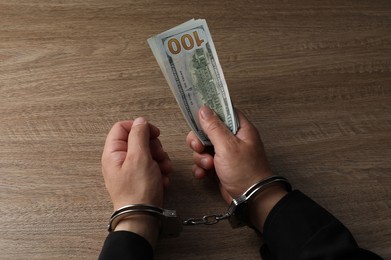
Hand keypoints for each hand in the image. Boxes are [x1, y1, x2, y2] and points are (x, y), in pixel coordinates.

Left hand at [102, 117, 171, 246]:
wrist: (142, 217)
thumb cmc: (138, 191)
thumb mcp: (139, 157)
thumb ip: (139, 135)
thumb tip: (140, 121)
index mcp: (113, 152)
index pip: (122, 127)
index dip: (139, 127)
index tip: (153, 133)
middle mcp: (119, 160)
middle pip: (138, 139)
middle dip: (154, 146)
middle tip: (159, 155)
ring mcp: (130, 169)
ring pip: (148, 152)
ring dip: (160, 159)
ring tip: (163, 170)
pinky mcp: (140, 178)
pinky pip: (152, 166)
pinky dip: (160, 170)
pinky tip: (163, 178)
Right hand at [186, 106, 286, 230]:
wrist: (251, 199)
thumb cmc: (245, 172)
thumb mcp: (228, 146)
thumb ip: (214, 127)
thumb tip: (203, 109)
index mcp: (240, 129)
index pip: (223, 111)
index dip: (209, 111)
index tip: (196, 113)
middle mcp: (233, 139)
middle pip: (208, 130)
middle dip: (199, 140)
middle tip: (199, 148)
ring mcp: (226, 154)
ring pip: (203, 147)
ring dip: (200, 157)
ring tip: (208, 166)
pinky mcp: (220, 167)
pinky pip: (204, 162)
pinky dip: (201, 168)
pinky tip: (203, 174)